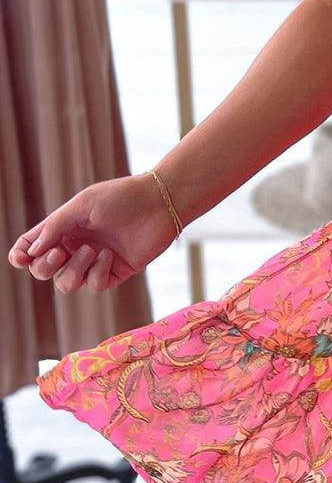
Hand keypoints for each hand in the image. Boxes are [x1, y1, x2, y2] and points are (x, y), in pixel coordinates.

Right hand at [7, 174, 177, 292]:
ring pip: (66, 284)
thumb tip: (30, 252)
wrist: (160, 203)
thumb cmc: (121, 197)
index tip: (21, 259)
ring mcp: (93, 262)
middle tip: (60, 251)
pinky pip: (93, 285)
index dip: (20, 256)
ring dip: (74, 270)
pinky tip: (110, 255)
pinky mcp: (114, 273)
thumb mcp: (82, 205)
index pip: (32, 247)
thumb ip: (54, 227)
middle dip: (45, 266)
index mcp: (63, 227)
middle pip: (43, 271)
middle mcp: (75, 246)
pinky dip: (98, 272)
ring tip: (92, 250)